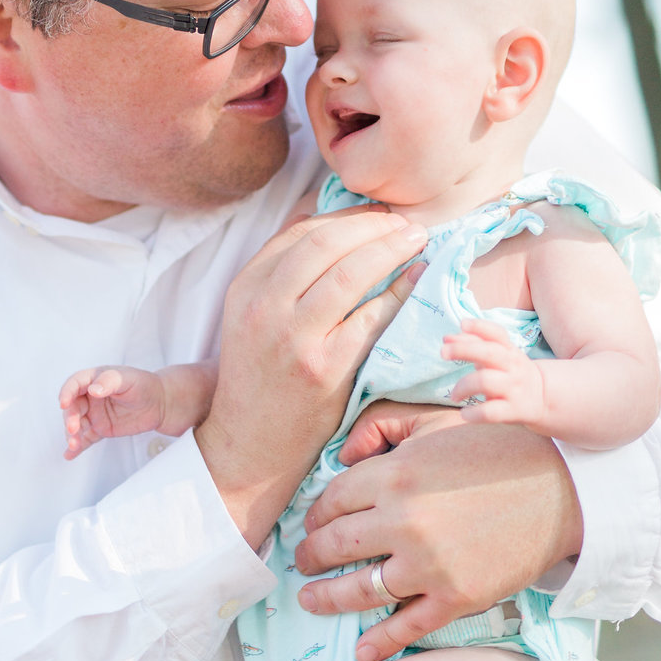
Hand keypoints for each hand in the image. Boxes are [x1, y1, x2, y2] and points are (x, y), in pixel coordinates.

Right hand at [59, 367, 165, 457]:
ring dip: (72, 435)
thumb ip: (109, 381)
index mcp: (94, 379)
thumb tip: (92, 389)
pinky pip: (86, 438)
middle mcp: (90, 397)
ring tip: (74, 445)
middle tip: (73, 429)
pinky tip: (69, 455)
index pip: (75, 384)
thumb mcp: (128, 379)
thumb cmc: (143, 385)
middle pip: (73, 407)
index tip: (63, 403)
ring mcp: (94, 414)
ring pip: (77, 424)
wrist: (159, 403)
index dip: (67, 392)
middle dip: (70, 418)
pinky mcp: (100, 429)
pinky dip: (77, 447)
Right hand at [194, 208, 425, 544]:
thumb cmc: (260, 375)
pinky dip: (398, 294)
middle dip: (373, 226)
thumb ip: (281, 270)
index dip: (346, 216)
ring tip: (416, 242)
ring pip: (349, 274)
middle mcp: (263, 308)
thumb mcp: (251, 315)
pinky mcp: (324, 369)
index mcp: (245, 288)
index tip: (377, 214)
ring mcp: (293, 339)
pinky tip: (416, 281)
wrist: (250, 446)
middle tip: (406, 224)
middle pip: (326, 243)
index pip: (300, 232)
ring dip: (390, 250)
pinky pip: (370, 318)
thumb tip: (325, 216)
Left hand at [292, 411, 582, 660]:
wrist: (560, 488)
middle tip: (302, 561)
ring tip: (310, 599)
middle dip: (311, 556)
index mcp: (394, 475)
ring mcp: (428, 565)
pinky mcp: (456, 597)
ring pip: (360, 590)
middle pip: (335, 545)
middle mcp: (403, 521)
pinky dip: (380, 641)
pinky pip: (407, 626)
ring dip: (328, 598)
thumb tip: (341, 455)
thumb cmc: (492, 450)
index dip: (315, 516)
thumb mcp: (433, 424)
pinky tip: (360, 647)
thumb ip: (382, 428)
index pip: (332, 501)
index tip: (311, 525)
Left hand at [444, 321, 547, 427]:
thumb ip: (474, 344)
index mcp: (509, 350)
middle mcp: (513, 366)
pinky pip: (491, 412)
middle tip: (442, 352)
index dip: (480, 327)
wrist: (543, 397)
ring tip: (454, 396)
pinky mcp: (513, 410)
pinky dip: (474, 413)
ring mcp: (514, 388)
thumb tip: (447, 338)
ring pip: (486, 382)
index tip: (462, 324)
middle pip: (489, 353)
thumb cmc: (510, 372)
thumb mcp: (498, 355)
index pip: (497, 334)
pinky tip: (465, 413)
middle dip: (463, 349)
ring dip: (463, 386)